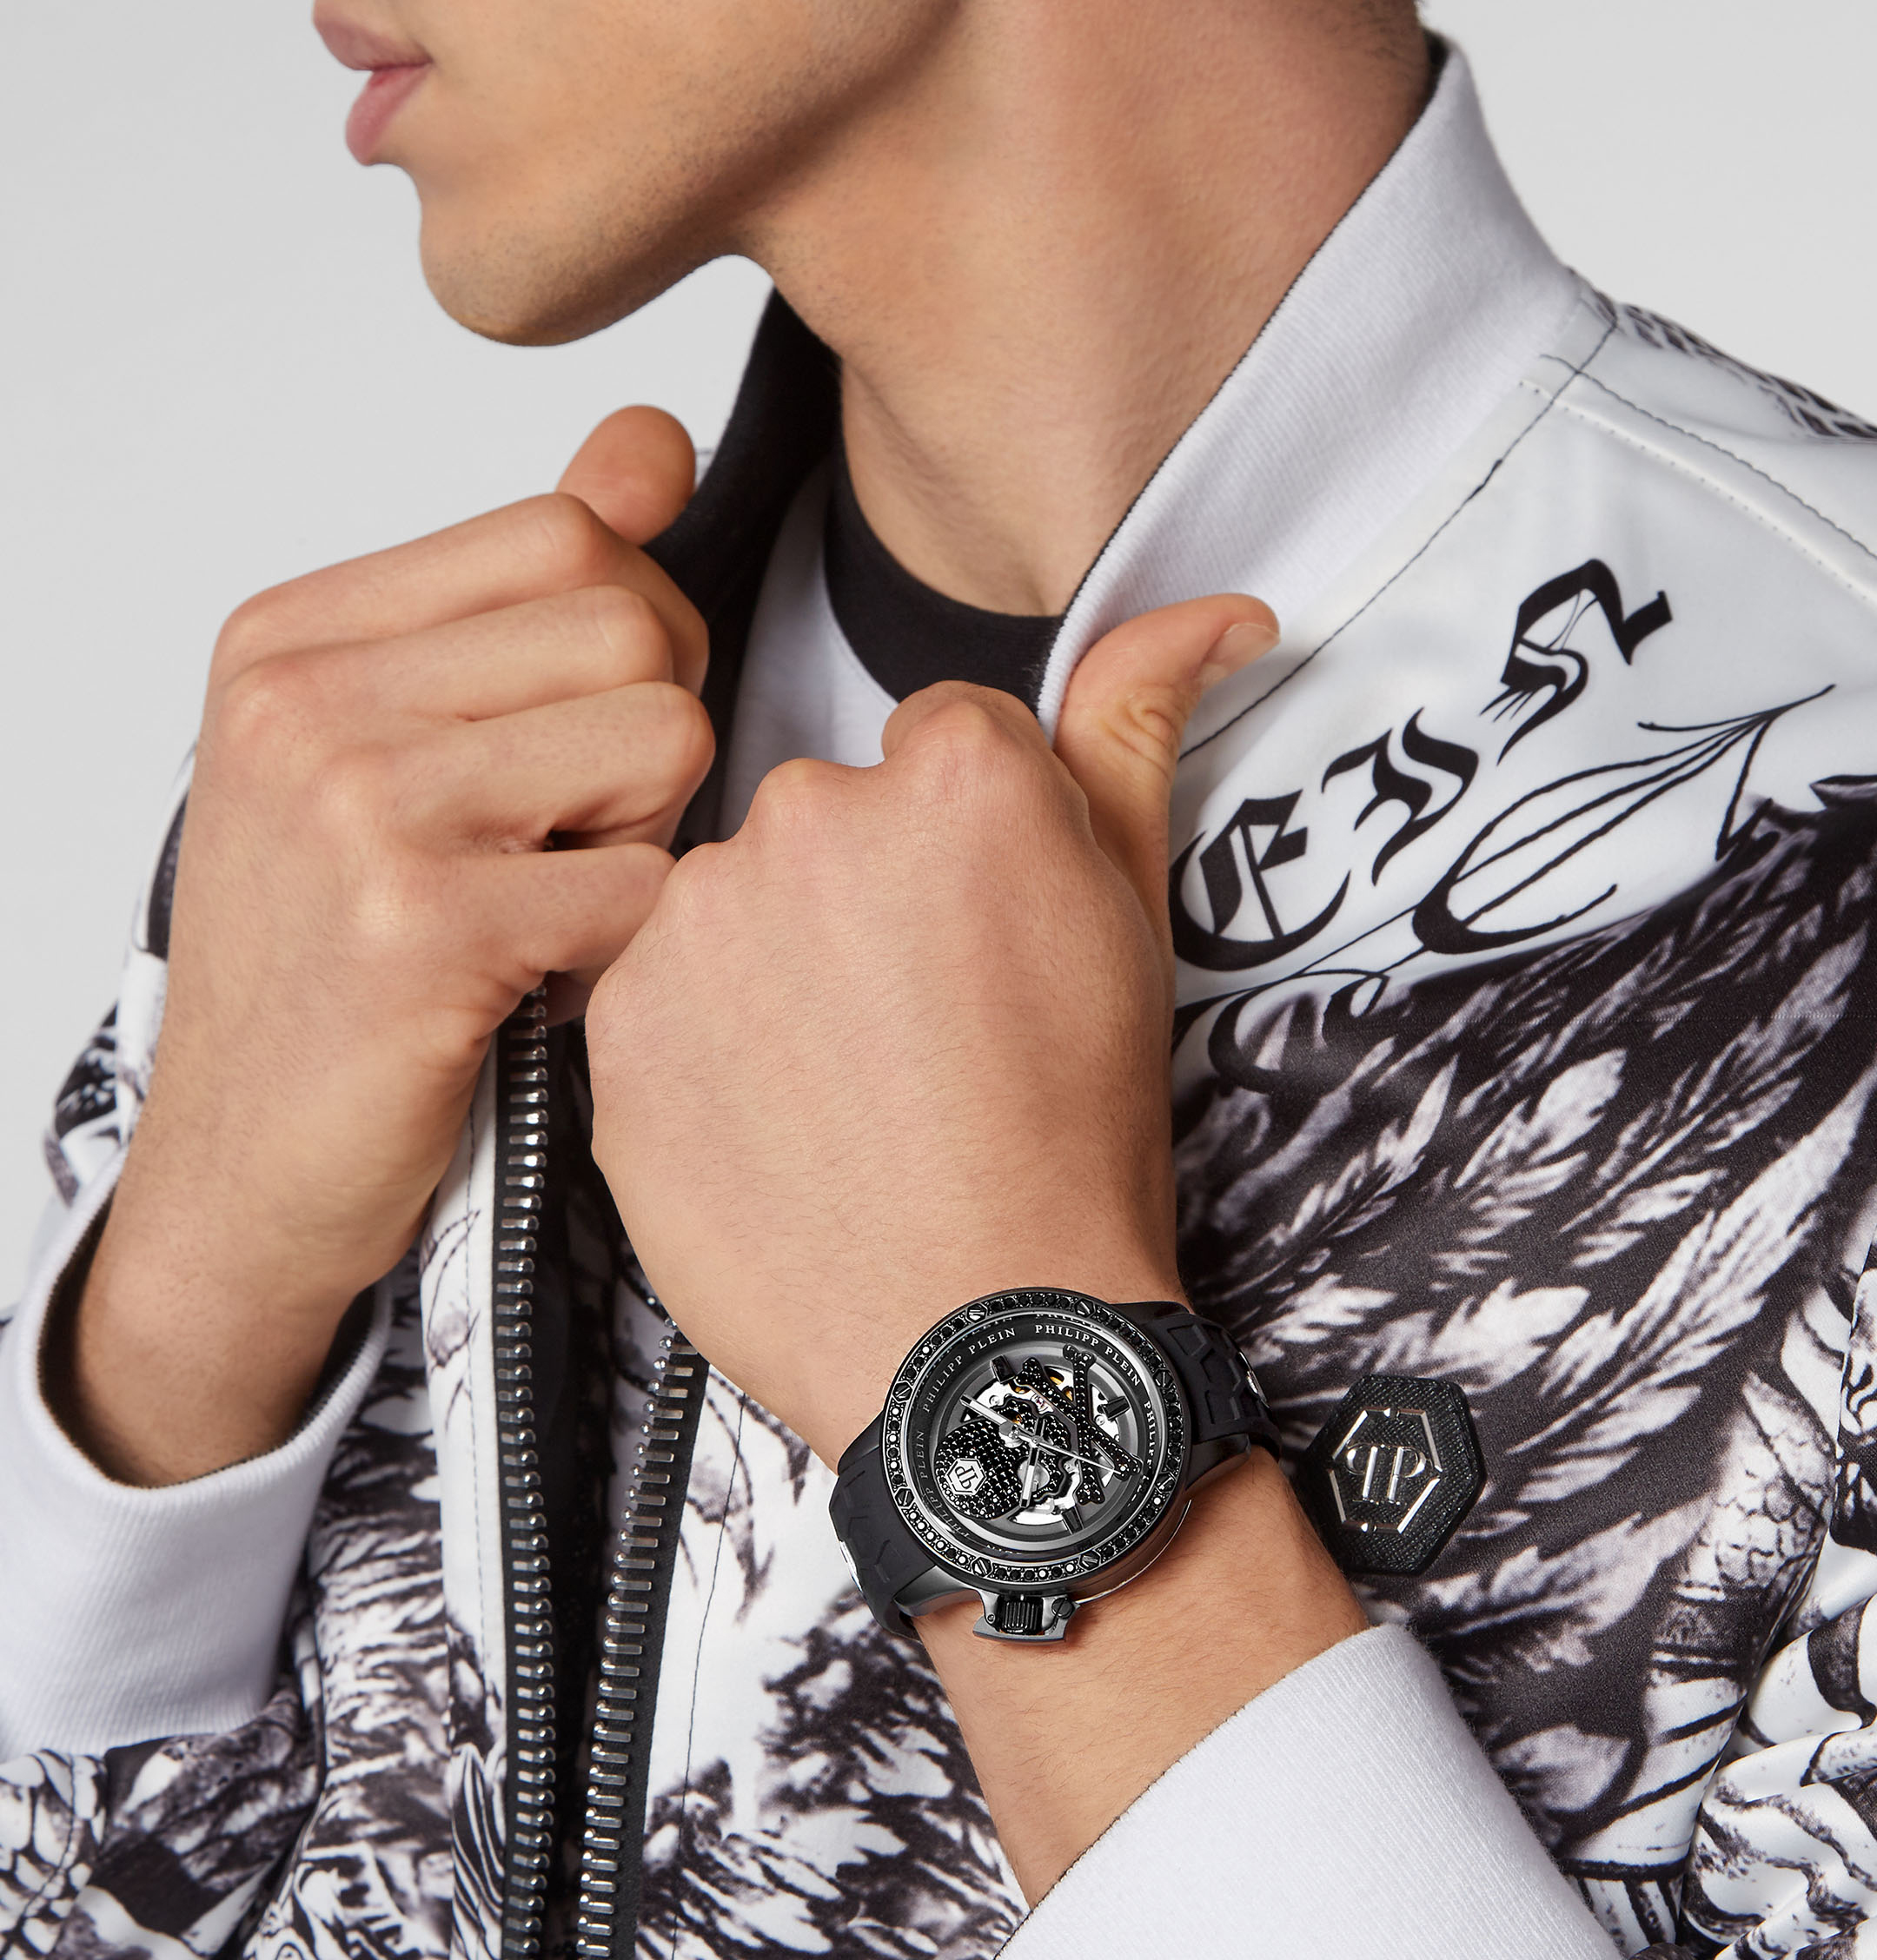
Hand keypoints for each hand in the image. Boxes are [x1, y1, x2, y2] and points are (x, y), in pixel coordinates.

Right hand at [62, 407, 709, 1483]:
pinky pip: (644, 882)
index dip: (630, 639)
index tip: (576, 742)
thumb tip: (650, 441)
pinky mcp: (423, 931)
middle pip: (630, 619)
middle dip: (655, 736)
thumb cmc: (327, 970)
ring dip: (647, 838)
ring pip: (661, 737)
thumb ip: (523, 594)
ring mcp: (357, 811)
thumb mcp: (387, 753)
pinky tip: (546, 981)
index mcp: (294, 639)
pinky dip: (627, 947)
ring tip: (556, 904)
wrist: (241, 1179)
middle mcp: (309, 702)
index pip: (565, 531)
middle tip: (580, 838)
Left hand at [588, 594, 1277, 1463]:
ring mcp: (698, 922)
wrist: (977, 1335)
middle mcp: (810, 818)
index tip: (975, 942)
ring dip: (772, 968)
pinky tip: (773, 1117)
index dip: (962, 853)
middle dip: (861, 899)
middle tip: (915, 1031)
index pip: (934, 745)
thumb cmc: (1066, 1147)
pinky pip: (654, 991)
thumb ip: (1131, 734)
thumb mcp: (1131, 921)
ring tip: (843, 1087)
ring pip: (730, 902)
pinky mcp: (617, 1021)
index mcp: (953, 778)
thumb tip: (1200, 612)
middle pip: (823, 813)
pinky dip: (701, 1042)